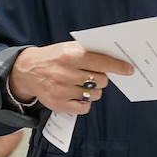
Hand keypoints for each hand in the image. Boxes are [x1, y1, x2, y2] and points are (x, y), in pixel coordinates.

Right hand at [8, 42, 133, 114]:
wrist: (27, 71)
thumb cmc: (54, 58)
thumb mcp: (68, 48)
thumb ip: (89, 53)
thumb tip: (115, 60)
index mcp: (70, 56)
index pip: (101, 62)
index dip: (117, 66)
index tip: (129, 70)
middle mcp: (66, 74)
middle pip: (100, 81)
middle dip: (102, 78)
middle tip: (95, 75)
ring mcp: (62, 91)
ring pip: (94, 95)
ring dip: (94, 90)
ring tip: (84, 84)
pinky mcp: (58, 104)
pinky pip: (84, 108)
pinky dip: (86, 103)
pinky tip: (79, 95)